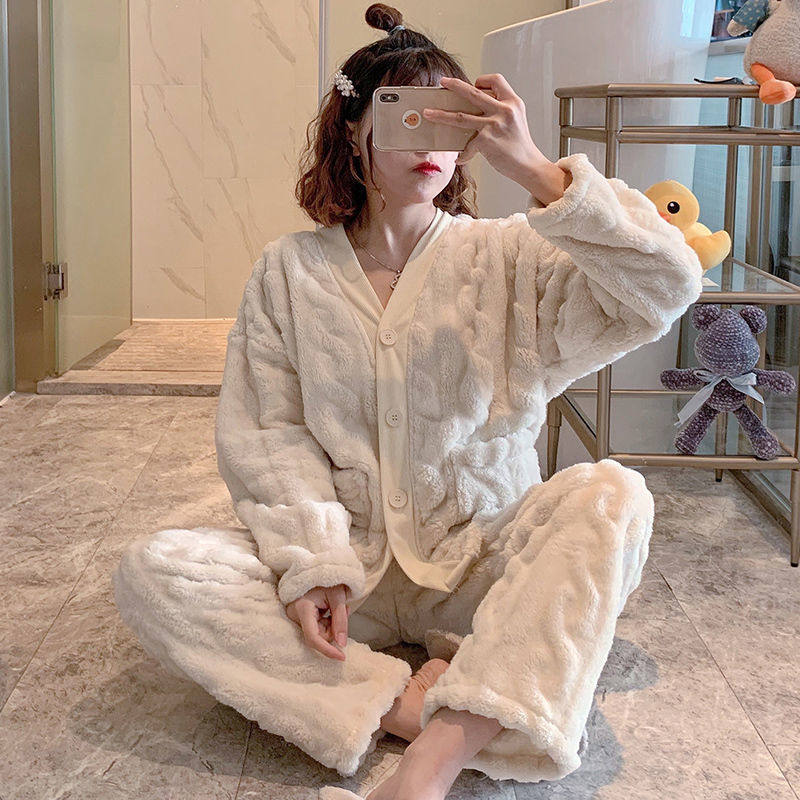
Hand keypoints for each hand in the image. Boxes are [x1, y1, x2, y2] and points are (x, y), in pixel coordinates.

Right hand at [285, 583, 351, 660]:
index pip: (313, 637)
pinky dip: (327, 622)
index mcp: (303, 607)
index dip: (327, 650)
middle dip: (334, 628)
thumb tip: (341, 644)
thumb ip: (340, 619)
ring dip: (332, 624)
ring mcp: (295, 616)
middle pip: (318, 635)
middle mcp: (295, 614)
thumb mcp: (338, 596)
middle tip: (345, 610)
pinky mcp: (299, 617)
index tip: (342, 657)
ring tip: (338, 606)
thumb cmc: (327, 578)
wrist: (316, 566)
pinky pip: (316, 627)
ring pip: (318, 632)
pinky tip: (330, 608)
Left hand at [422, 73, 549, 183]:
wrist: (528, 165)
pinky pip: (467, 146)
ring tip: (428, 113)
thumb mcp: (516, 119)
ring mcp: (494, 124)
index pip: (495, 80)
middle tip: (442, 82)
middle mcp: (504, 110)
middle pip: (473, 92)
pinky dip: (463, 154)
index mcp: (512, 102)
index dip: (483, 80)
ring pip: (460, 116)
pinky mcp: (486, 141)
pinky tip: (460, 159)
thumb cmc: (520, 145)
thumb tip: (475, 109)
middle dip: (454, 85)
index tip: (474, 85)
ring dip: (441, 115)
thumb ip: (500, 110)